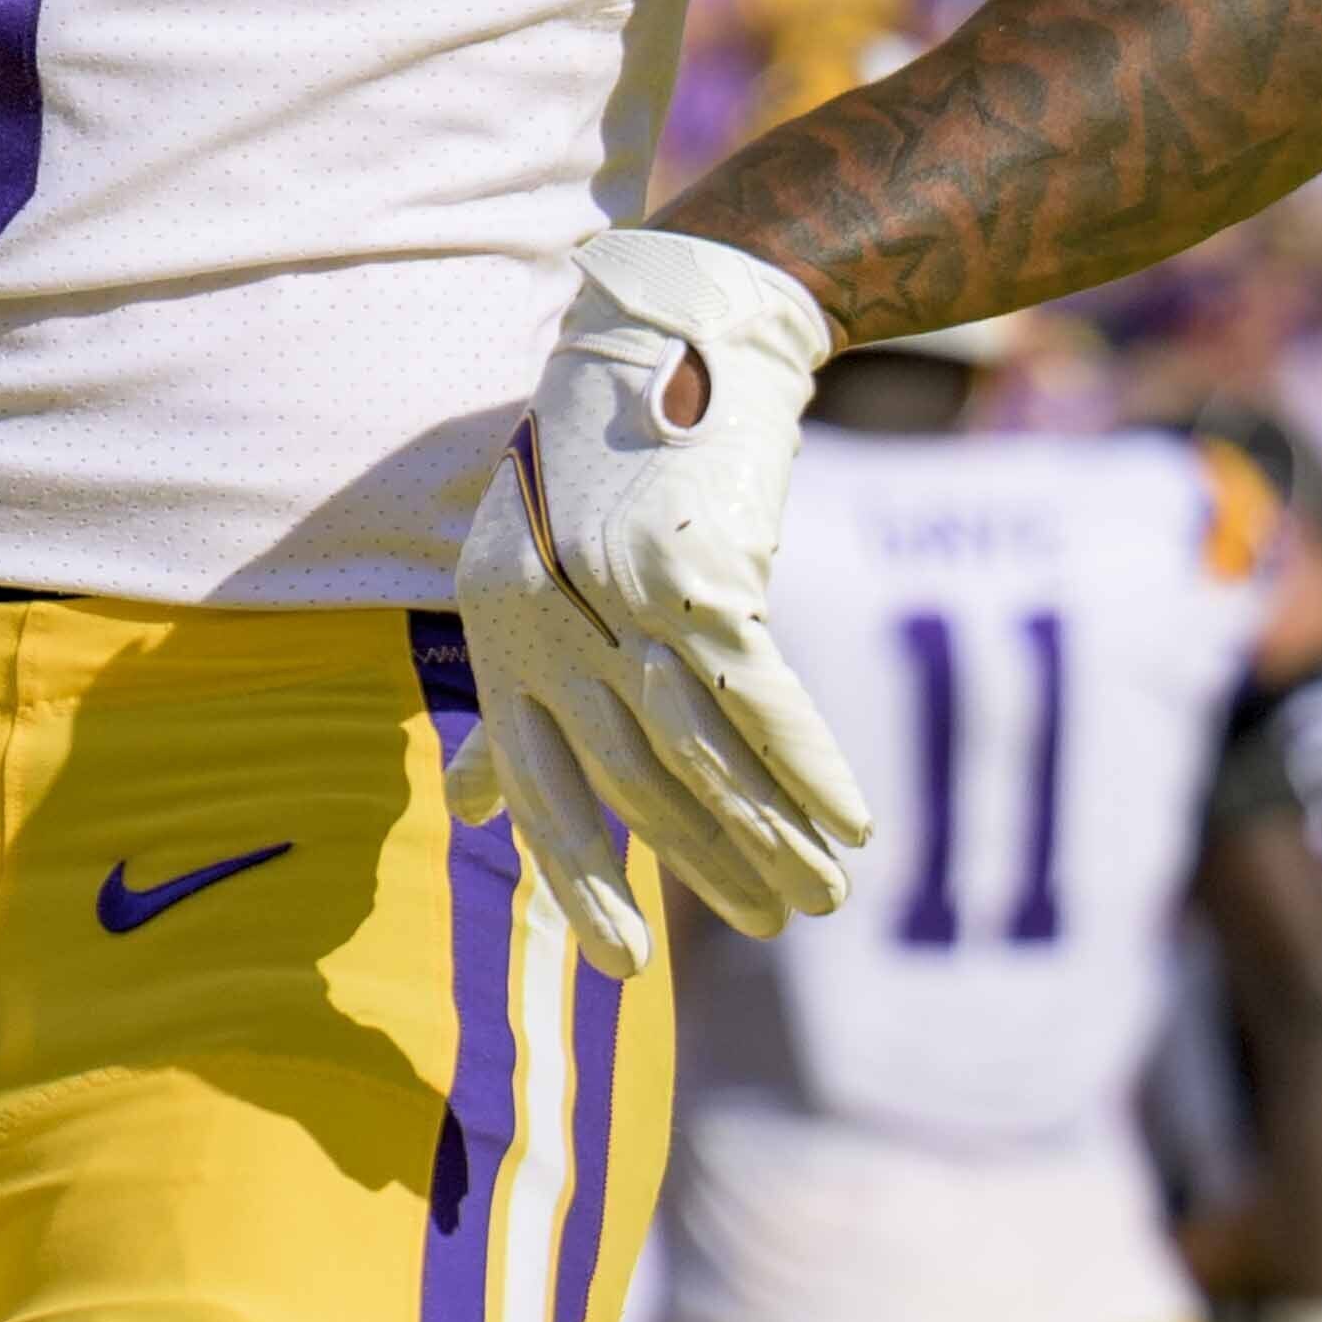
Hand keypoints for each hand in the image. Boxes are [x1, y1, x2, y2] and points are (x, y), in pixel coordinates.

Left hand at [444, 227, 869, 975]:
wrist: (663, 349)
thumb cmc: (592, 481)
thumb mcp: (518, 583)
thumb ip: (506, 704)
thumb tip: (471, 809)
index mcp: (500, 641)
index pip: (535, 793)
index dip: (577, 885)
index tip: (621, 971)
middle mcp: (544, 625)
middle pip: (627, 785)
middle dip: (702, 870)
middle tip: (771, 930)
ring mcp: (616, 597)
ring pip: (696, 750)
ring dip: (766, 833)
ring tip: (822, 897)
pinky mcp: (693, 566)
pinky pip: (756, 690)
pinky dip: (806, 762)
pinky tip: (851, 821)